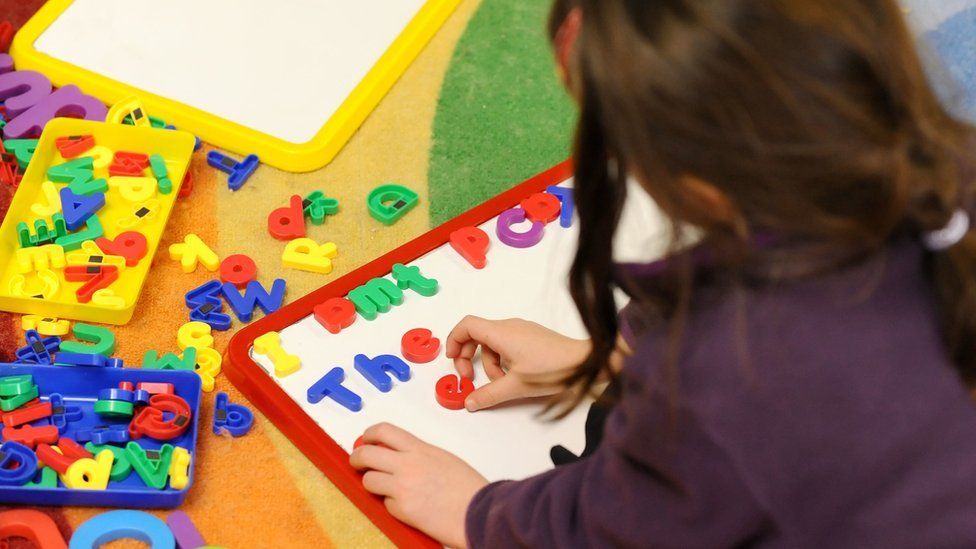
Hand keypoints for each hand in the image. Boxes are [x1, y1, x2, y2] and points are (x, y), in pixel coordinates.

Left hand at [351, 423, 487, 548]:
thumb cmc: (468, 488)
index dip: (369, 435)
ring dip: (372, 483)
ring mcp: (402, 487)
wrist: (478, 512)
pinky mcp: (402, 509)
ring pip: (368, 480)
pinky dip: (392, 505)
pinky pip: (385, 504)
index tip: (365, 440)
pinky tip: (407, 506)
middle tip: (357, 462)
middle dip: (357, 457)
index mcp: (419, 449)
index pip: (384, 431)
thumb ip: (419, 455)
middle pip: (366, 453)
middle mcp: (407, 465)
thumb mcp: (443, 458)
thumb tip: (399, 457)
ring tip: (382, 488)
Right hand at [446, 316, 590, 410]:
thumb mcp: (516, 386)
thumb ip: (489, 394)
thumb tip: (469, 402)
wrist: (586, 363)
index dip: (454, 340)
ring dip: (489, 364)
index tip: (453, 360)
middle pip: (477, 335)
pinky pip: (507, 345)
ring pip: (493, 343)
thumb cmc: (553, 370)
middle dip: (469, 356)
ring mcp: (522, 330)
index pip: (467, 325)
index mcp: (502, 333)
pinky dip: (503, 360)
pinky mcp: (531, 337)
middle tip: (470, 378)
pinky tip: (514, 377)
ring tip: (502, 383)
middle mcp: (510, 326)